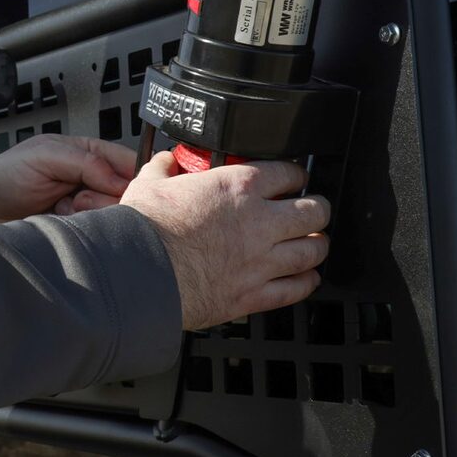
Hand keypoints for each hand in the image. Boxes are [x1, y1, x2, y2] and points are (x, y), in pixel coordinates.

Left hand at [0, 134, 135, 221]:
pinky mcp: (77, 224)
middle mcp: (91, 178)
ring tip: (63, 207)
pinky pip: (95, 229)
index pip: (128, 162)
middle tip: (78, 198)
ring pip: (111, 213)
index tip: (120, 190)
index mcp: (88, 153)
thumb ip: (84, 162)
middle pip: (124, 192)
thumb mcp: (45, 156)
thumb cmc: (8, 173)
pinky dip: (80, 226)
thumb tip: (119, 179)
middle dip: (103, 198)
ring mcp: (85, 203)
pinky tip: (60, 219)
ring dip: (90, 213)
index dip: (131, 177)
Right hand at [123, 151, 329, 331]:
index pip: (287, 172)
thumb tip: (164, 162)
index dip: (295, 174)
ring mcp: (260, 260)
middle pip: (313, 211)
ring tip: (314, 242)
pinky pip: (295, 289)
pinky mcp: (252, 294)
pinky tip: (306, 279)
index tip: (292, 178)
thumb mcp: (148, 184)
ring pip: (312, 250)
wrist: (138, 274)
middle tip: (313, 209)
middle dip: (317, 209)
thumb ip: (163, 170)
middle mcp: (258, 222)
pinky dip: (305, 283)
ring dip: (317, 245)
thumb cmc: (144, 230)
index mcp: (236, 187)